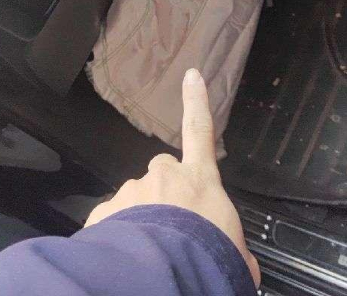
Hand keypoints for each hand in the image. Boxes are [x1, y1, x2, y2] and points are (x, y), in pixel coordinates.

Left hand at [85, 68, 260, 286]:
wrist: (168, 271)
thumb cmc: (210, 258)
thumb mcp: (237, 254)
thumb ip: (233, 244)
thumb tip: (242, 261)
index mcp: (200, 179)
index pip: (200, 131)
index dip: (196, 101)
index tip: (191, 75)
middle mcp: (164, 177)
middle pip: (161, 172)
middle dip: (163, 191)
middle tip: (170, 225)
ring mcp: (132, 192)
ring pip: (133, 201)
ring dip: (139, 219)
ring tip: (150, 249)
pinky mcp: (105, 212)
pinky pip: (110, 222)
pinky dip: (116, 236)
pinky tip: (126, 255)